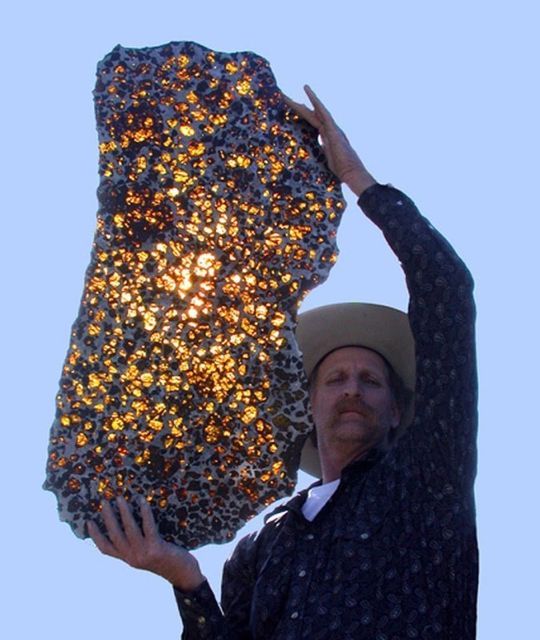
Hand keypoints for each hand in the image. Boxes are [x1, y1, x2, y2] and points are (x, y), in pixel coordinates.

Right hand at [87, 496, 204, 591]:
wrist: (182, 574)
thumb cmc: (166, 559)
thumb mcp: (146, 554)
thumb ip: (137, 543)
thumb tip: (130, 521)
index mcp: (128, 559)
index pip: (105, 549)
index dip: (95, 536)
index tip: (89, 521)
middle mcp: (132, 558)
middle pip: (114, 536)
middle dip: (108, 518)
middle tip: (104, 501)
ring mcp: (143, 554)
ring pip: (128, 530)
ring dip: (123, 512)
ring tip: (119, 498)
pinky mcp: (156, 548)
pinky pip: (148, 527)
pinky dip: (144, 513)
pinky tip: (142, 501)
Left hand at [284, 85, 375, 195]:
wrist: (352, 174)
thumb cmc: (341, 173)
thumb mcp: (326, 163)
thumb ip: (320, 156)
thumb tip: (312, 161)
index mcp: (327, 138)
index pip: (312, 123)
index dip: (302, 116)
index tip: (292, 108)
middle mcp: (330, 130)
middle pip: (312, 114)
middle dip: (298, 106)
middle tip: (285, 96)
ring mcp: (332, 129)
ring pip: (317, 110)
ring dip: (308, 98)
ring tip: (302, 86)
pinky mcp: (333, 130)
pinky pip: (322, 112)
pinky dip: (315, 101)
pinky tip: (308, 91)